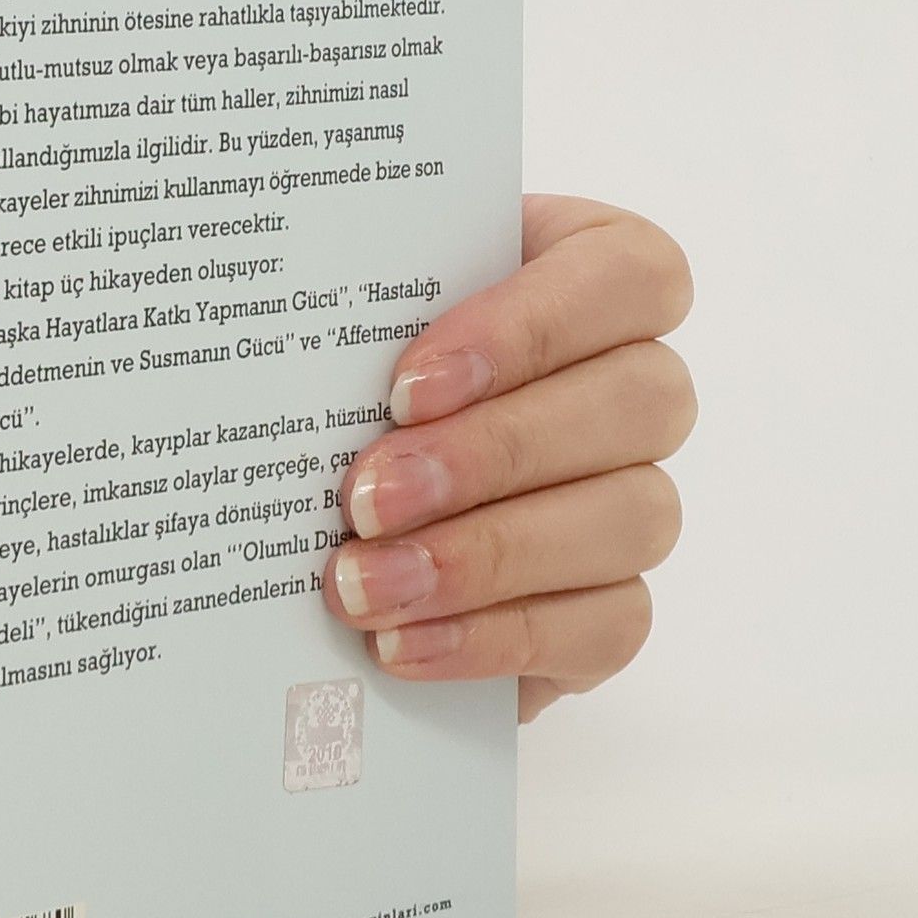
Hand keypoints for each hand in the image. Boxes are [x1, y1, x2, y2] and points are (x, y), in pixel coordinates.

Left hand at [323, 195, 695, 722]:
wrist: (350, 493)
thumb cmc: (360, 367)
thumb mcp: (359, 316)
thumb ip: (360, 307)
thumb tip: (278, 316)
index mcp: (596, 276)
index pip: (628, 275)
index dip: (528, 328)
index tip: (408, 384)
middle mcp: (639, 383)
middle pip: (638, 402)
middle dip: (491, 455)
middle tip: (367, 496)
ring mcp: (639, 497)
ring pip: (631, 518)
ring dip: (485, 557)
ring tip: (365, 583)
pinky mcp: (615, 605)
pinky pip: (607, 625)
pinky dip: (495, 637)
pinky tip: (402, 641)